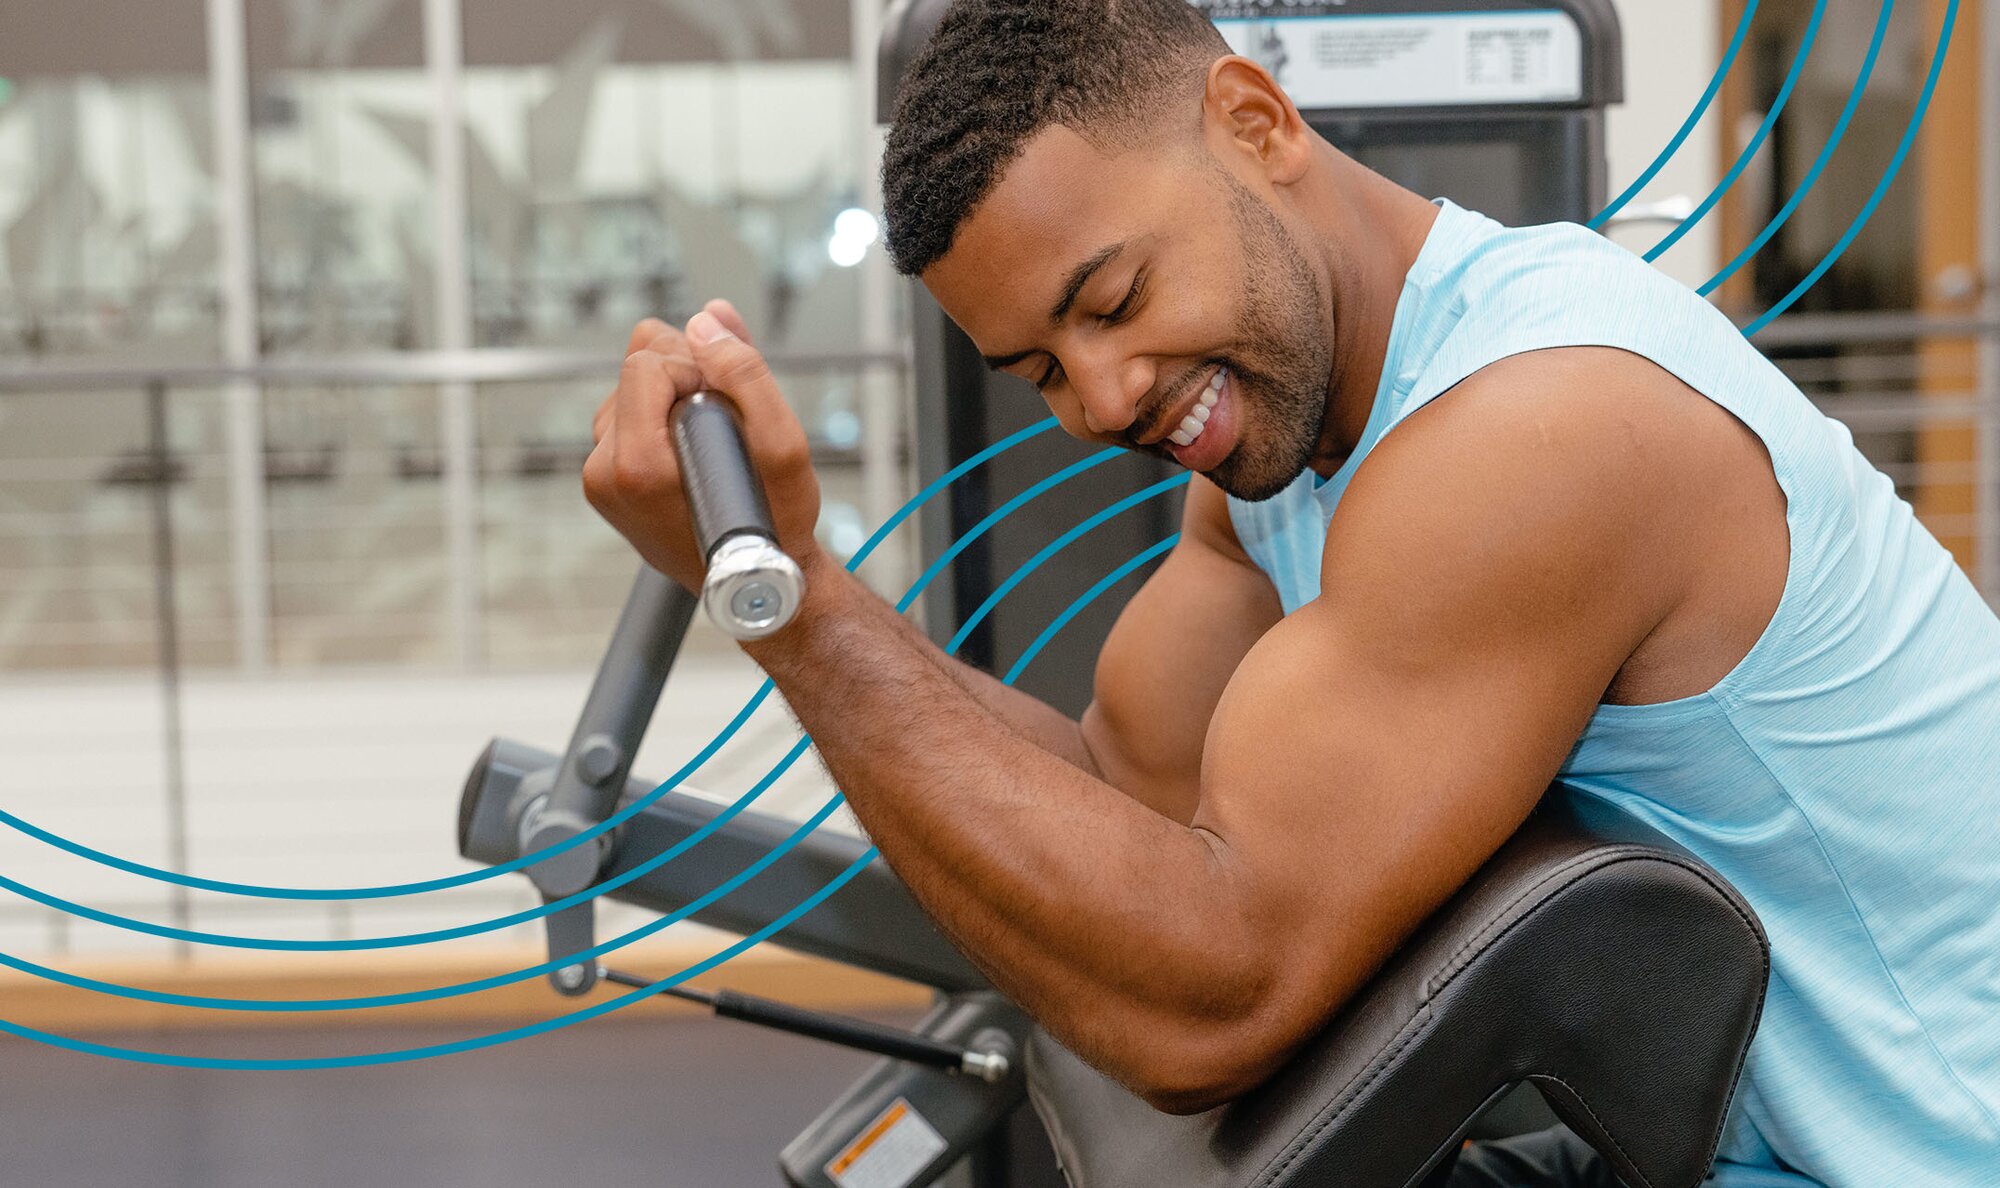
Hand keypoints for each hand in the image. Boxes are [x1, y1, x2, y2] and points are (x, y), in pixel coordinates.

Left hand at [584, 299, 825, 593]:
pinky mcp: (604, 479)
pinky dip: (663, 415)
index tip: (726, 408)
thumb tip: (704, 321)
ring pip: (630, 387)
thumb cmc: (774, 526)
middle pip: (634, 368)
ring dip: (676, 397)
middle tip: (726, 420)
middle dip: (686, 377)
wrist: (756, 583)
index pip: (647, 363)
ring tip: (714, 440)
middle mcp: (605, 472)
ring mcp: (600, 478)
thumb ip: (746, 374)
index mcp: (636, 468)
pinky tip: (696, 447)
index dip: (698, 370)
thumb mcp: (784, 448)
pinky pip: (628, 412)